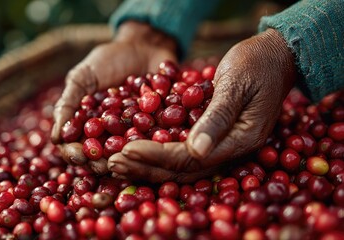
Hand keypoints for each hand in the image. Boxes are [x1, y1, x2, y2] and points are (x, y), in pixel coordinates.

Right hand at [51, 21, 176, 172]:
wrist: (145, 45)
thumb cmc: (109, 59)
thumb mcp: (83, 76)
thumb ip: (68, 103)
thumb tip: (56, 136)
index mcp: (88, 126)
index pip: (76, 147)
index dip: (75, 154)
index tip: (79, 155)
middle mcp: (110, 135)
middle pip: (101, 158)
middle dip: (100, 164)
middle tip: (104, 165)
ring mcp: (134, 135)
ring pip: (127, 156)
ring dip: (125, 162)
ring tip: (125, 160)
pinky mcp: (158, 131)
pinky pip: (155, 144)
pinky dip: (152, 148)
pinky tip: (151, 148)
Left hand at [108, 28, 296, 182]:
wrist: (275, 58)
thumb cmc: (257, 63)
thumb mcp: (236, 83)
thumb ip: (217, 117)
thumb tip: (196, 151)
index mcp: (240, 140)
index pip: (190, 158)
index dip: (156, 156)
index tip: (126, 150)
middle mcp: (232, 151)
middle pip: (183, 170)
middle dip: (146, 167)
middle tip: (114, 163)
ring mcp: (224, 147)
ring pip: (182, 167)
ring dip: (150, 167)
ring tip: (119, 163)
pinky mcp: (216, 139)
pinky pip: (185, 154)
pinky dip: (160, 155)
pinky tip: (138, 153)